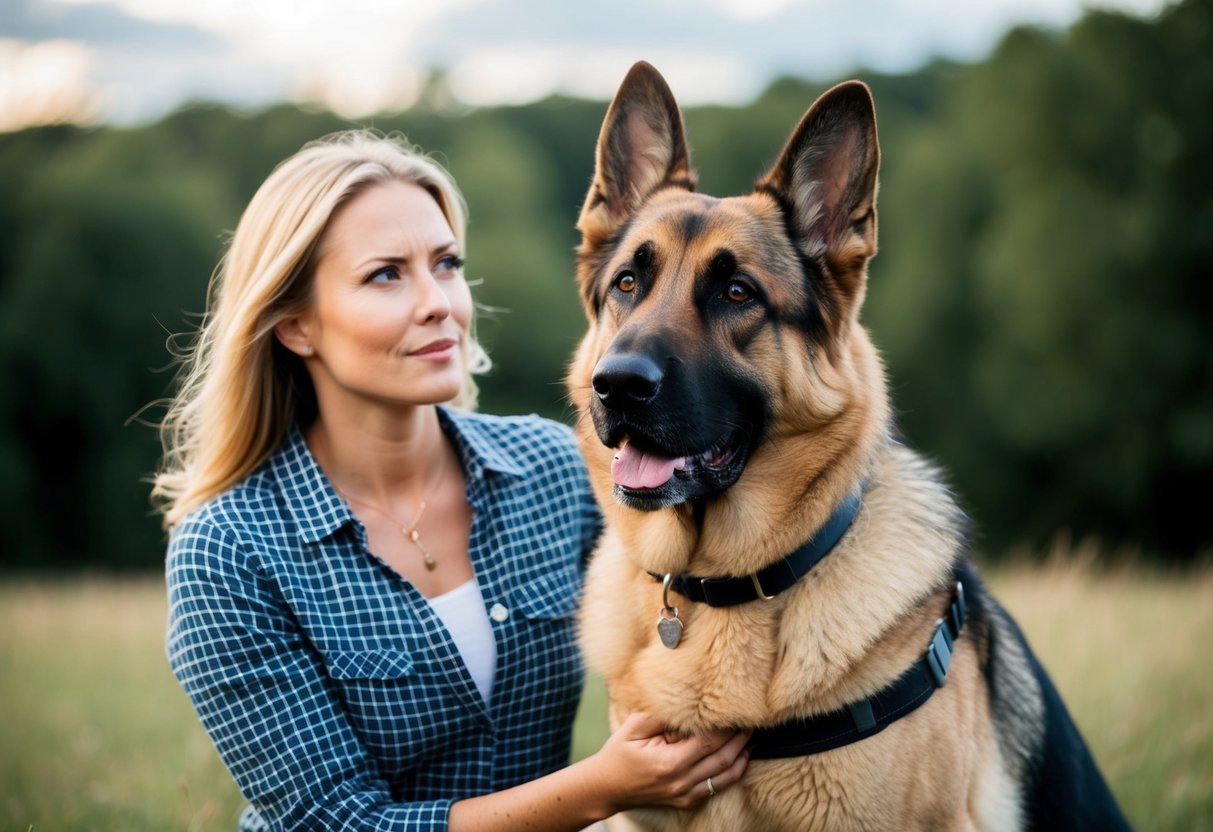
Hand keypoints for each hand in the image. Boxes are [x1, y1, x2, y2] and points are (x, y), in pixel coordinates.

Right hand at [591, 712, 750, 812]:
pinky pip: (718, 787)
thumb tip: (685, 701)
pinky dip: (734, 771)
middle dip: (740, 736)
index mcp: (669, 762)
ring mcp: (685, 794)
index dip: (725, 725)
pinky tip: (741, 756)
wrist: (606, 787)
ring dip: (742, 754)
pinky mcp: (687, 800)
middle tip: (752, 718)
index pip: (708, 740)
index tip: (735, 708)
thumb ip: (660, 715)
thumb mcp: (633, 727)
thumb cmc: (619, 753)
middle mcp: (681, 781)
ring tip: (752, 735)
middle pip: (723, 757)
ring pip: (726, 775)